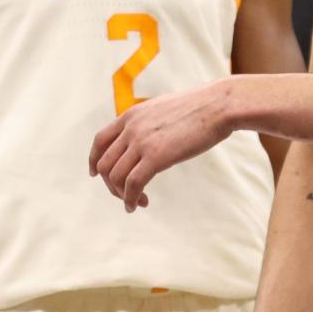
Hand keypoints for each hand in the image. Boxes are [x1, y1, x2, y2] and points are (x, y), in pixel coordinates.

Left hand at [89, 80, 233, 211]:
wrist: (218, 106)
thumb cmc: (200, 108)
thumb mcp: (164, 109)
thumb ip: (150, 122)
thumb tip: (151, 135)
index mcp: (131, 115)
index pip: (100, 140)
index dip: (94, 160)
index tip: (95, 174)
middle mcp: (131, 128)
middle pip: (104, 163)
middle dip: (110, 184)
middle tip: (124, 195)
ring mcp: (141, 142)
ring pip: (115, 176)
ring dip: (121, 194)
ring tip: (135, 203)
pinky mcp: (156, 156)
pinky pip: (133, 184)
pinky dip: (130, 199)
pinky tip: (137, 205)